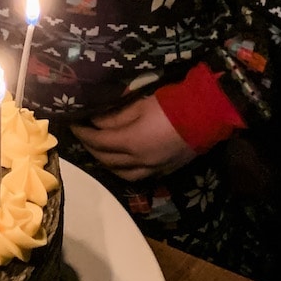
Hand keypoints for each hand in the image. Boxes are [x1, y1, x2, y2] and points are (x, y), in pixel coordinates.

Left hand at [70, 95, 193, 182]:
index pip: (98, 141)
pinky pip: (136, 176)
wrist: (206, 115)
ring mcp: (153, 168)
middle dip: (90, 148)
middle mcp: (139, 161)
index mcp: (131, 142)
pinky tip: (121, 162)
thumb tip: (95, 121)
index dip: (83, 133)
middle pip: (106, 159)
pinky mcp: (164, 170)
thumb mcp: (139, 105)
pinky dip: (123, 170)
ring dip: (105, 162)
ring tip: (99, 151)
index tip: (73, 125)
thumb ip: (115, 116)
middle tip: (83, 136)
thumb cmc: (172, 104)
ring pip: (120, 172)